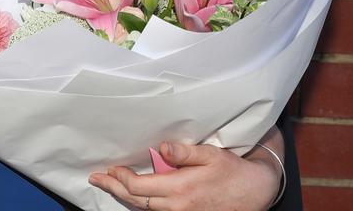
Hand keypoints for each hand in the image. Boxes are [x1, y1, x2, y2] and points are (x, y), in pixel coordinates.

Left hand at [88, 141, 279, 210]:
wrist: (257, 192)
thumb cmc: (234, 171)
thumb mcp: (211, 155)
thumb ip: (185, 152)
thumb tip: (162, 147)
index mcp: (181, 189)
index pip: (140, 187)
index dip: (121, 178)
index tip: (110, 168)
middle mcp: (178, 206)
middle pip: (136, 200)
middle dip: (114, 188)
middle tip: (96, 179)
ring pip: (145, 209)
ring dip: (125, 197)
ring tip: (110, 186)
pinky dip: (141, 204)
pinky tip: (134, 196)